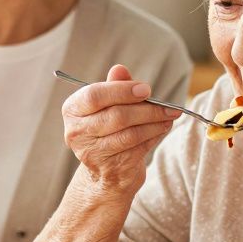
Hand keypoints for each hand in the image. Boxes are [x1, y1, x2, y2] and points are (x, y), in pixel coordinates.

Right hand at [62, 64, 179, 192]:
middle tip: (167, 105)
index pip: (94, 96)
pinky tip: (163, 128)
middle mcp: (77, 132)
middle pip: (116, 116)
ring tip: (170, 115)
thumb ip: (114, 86)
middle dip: (146, 109)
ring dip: (155, 123)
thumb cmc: (107, 129)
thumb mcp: (107, 105)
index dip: (121, 91)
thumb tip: (119, 69)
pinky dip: (154, 136)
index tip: (146, 89)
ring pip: (130, 134)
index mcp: (72, 110)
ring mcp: (93, 153)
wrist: (104, 172)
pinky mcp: (111, 168)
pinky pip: (138, 148)